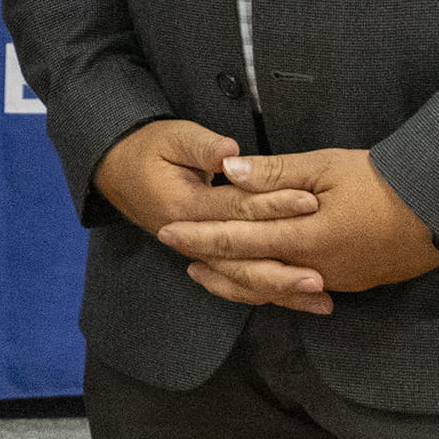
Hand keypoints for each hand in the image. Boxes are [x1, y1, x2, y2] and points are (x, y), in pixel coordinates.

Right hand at [95, 119, 325, 314]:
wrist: (117, 170)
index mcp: (184, 206)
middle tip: (320, 278)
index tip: (310, 202)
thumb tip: (230, 152)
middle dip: (282, 271)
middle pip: (240, 261)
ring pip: (240, 281)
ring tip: (321, 300)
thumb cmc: (148, 149)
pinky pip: (237, 282)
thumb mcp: (173, 137)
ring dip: (280, 292)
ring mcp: (197, 253)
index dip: (273, 204)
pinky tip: (299, 301)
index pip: (236, 208)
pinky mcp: (206, 258)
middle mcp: (190, 238)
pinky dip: (267, 292)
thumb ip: (202, 147)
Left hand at [155, 146, 438, 312]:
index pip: (238, 240)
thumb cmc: (384, 181)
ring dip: (235, 279)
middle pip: (249, 272)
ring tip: (205, 270)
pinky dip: (268, 286)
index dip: (200, 235)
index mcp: (306, 238)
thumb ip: (275, 172)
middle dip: (209, 261)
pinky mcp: (350, 283)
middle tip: (175, 251)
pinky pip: (296, 290)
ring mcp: (334, 281)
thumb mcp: (328, 166)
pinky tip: (257, 280)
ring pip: (271, 288)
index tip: (168, 230)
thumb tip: (228, 171)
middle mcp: (315, 268)